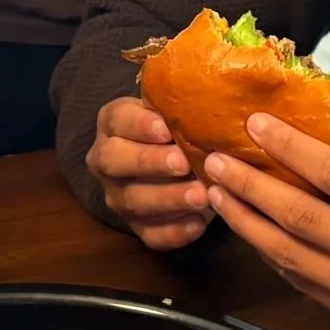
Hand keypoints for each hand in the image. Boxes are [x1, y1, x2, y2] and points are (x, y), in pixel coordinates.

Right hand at [85, 97, 213, 250]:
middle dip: (149, 162)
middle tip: (183, 162)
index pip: (118, 120)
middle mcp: (107, 161)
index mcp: (114, 124)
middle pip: (114, 161)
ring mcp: (119, 196)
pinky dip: (174, 232)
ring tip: (201, 195)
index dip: (140, 125)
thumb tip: (222, 95)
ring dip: (168, 199)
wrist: (172, 164)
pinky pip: (150, 234)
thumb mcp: (175, 111)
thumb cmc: (178, 129)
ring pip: (133, 200)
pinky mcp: (137, 226)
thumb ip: (187, 105)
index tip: (167, 129)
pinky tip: (199, 224)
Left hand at [203, 114, 329, 329]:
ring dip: (246, 222)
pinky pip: (298, 281)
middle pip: (302, 219)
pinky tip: (247, 225)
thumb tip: (320, 126)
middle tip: (216, 161)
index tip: (255, 124)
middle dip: (252, 187)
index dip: (291, 148)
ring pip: (289, 256)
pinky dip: (268, 251)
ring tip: (217, 192)